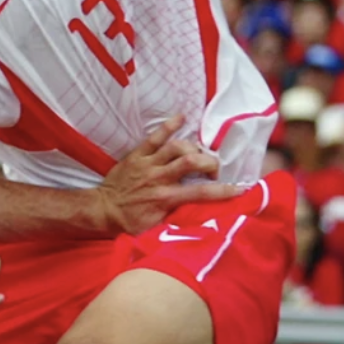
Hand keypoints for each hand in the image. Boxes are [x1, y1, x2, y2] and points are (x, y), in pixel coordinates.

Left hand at [98, 115, 243, 234]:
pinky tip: (181, 117)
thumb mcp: (158, 226)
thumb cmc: (131, 221)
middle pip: (191, 162)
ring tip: (199, 154)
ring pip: (176, 147)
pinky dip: (168, 126)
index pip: (201, 193)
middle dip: (210, 163)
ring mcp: (147, 164)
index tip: (240, 189)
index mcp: (165, 198)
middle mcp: (158, 178)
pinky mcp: (137, 156)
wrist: (103, 210)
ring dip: (193, 148)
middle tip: (213, 170)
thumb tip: (202, 212)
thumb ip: (179, 216)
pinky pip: (154, 137)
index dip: (224, 191)